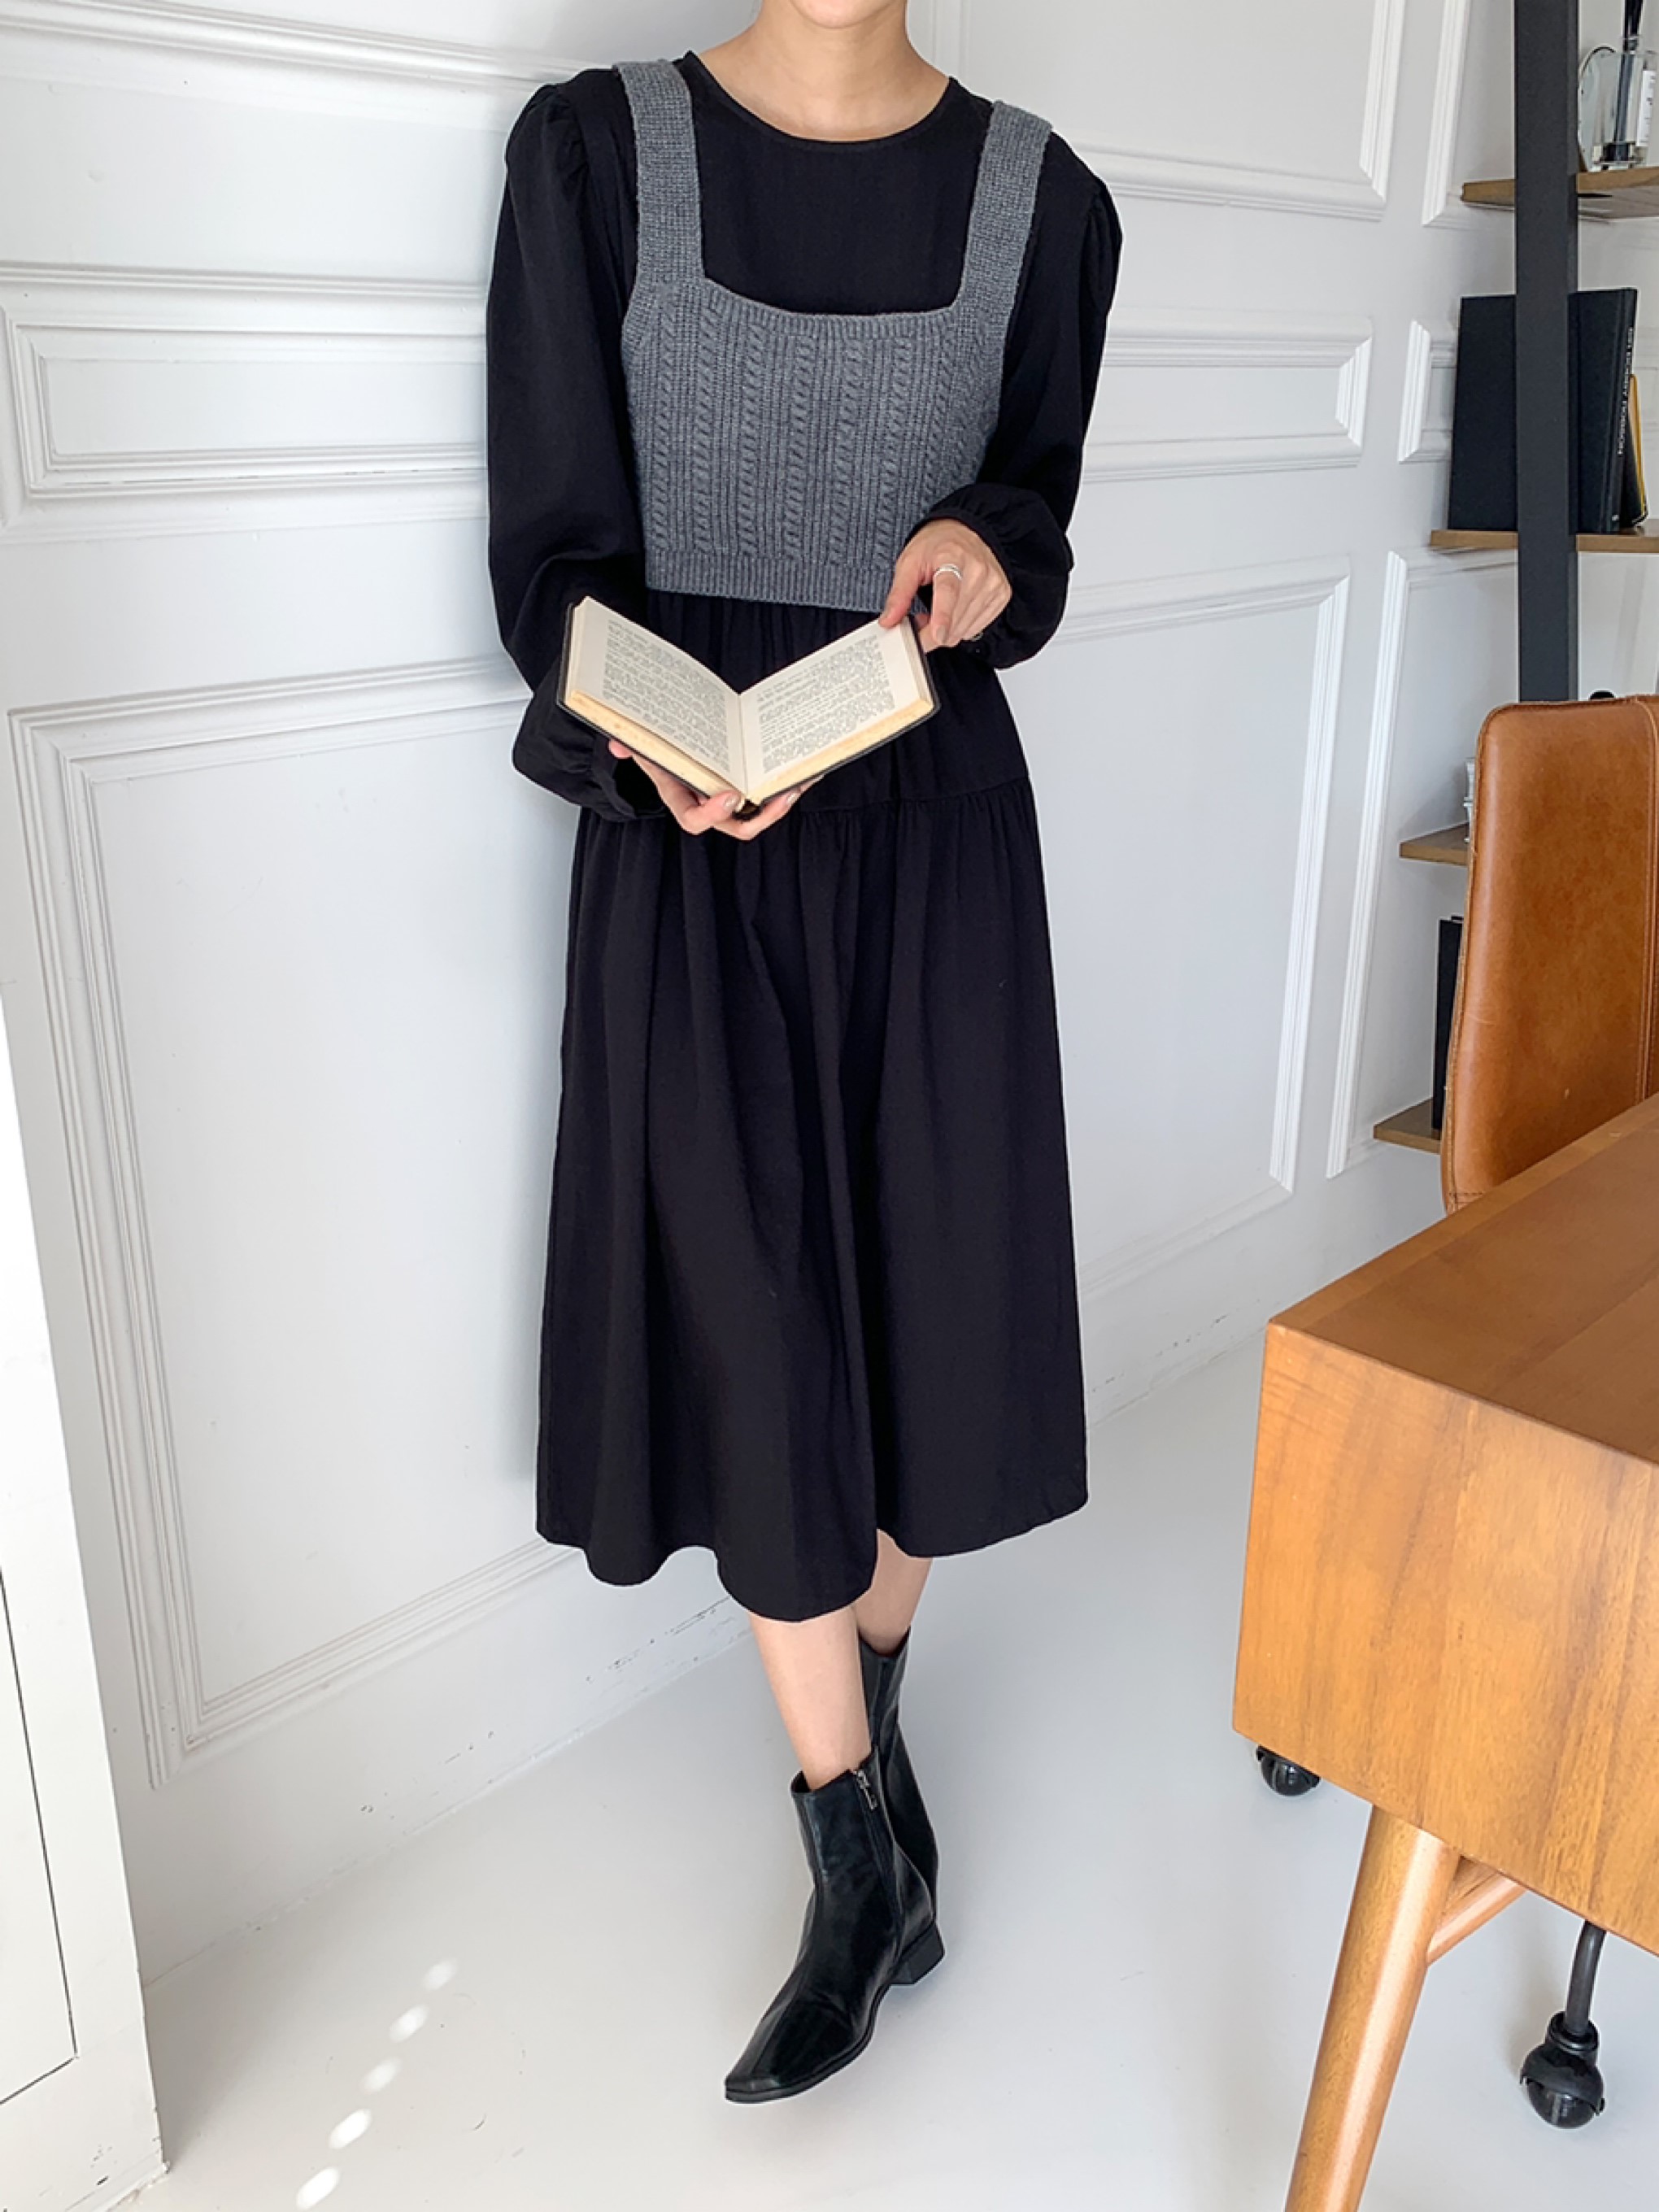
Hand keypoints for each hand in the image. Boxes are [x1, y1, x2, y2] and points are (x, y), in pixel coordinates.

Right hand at [607, 741, 822, 835]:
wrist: (676, 743)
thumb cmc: (662, 748)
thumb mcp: (645, 745)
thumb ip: (632, 745)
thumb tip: (618, 745)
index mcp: (682, 799)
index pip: (695, 820)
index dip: (713, 813)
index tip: (732, 795)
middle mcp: (710, 806)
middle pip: (740, 825)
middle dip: (764, 816)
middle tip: (783, 795)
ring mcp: (733, 800)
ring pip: (761, 812)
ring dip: (783, 801)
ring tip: (801, 782)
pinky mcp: (749, 789)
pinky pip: (771, 794)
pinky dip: (787, 784)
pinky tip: (809, 770)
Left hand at [879, 520, 1010, 652]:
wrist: (966, 532)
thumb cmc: (938, 546)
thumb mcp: (910, 562)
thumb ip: (899, 594)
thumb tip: (889, 620)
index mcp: (953, 557)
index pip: (949, 591)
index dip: (942, 617)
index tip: (937, 635)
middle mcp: (978, 571)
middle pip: (955, 620)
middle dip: (932, 630)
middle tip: (921, 617)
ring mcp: (993, 584)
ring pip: (964, 630)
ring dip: (946, 630)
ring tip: (938, 610)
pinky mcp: (1001, 596)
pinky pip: (976, 629)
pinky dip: (961, 627)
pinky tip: (954, 611)